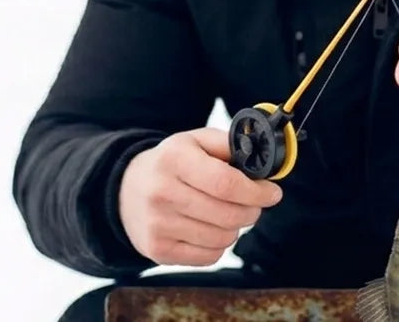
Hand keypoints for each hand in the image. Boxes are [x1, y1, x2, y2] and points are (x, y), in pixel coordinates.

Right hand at [118, 127, 282, 265]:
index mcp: (174, 159)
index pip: (226, 184)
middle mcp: (162, 192)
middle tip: (252, 203)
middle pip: (228, 215)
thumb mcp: (194, 141)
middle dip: (252, 211)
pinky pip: (209, 256)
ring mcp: (158, 225)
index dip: (257, 192)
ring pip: (223, 238)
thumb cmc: (171, 164)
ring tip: (225, 213)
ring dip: (235, 228)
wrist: (125, 190)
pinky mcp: (158, 250)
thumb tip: (262, 160)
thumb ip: (228, 144)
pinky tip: (208, 228)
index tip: (272, 193)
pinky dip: (218, 244)